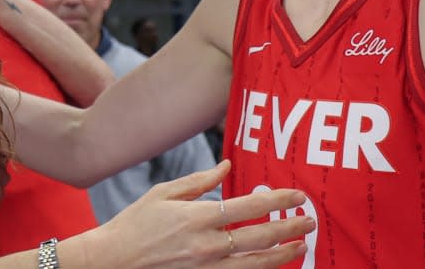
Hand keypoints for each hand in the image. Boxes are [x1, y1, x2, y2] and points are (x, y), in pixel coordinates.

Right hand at [83, 160, 313, 267]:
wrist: (113, 261)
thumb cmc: (135, 223)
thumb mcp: (163, 193)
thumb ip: (200, 181)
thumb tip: (227, 165)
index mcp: (198, 217)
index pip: (249, 207)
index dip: (278, 200)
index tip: (298, 195)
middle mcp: (207, 245)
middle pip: (260, 236)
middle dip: (290, 227)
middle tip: (311, 220)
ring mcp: (207, 268)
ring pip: (256, 264)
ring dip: (282, 255)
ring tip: (301, 247)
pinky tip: (273, 265)